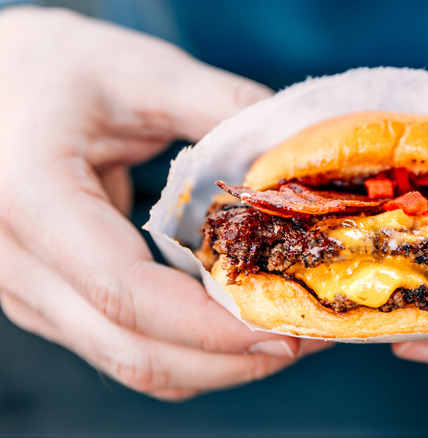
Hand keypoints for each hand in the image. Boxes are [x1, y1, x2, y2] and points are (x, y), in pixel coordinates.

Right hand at [0, 7, 328, 399]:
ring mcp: (26, 290)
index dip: (212, 325)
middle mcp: (15, 262)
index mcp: (32, 198)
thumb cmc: (60, 69)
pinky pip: (121, 345)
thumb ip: (224, 110)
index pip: (126, 293)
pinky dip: (185, 348)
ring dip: (213, 362)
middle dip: (226, 358)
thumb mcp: (143, 72)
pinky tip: (234, 321)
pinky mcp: (48, 299)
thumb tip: (301, 158)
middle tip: (303, 337)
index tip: (286, 326)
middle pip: (130, 349)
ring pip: (128, 360)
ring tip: (282, 331)